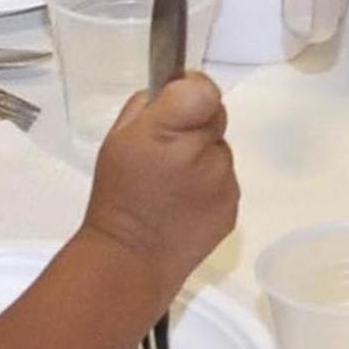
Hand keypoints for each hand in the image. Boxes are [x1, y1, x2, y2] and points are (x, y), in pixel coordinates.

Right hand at [82, 73, 236, 293]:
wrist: (131, 258)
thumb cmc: (116, 197)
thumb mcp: (115, 142)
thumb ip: (144, 108)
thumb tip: (170, 92)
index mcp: (166, 132)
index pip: (204, 89)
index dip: (192, 89)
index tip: (178, 102)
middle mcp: (201, 153)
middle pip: (215, 116)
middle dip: (195, 126)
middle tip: (168, 152)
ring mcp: (222, 182)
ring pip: (220, 151)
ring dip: (203, 159)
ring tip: (174, 186)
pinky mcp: (233, 206)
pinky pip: (225, 180)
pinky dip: (209, 186)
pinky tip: (185, 205)